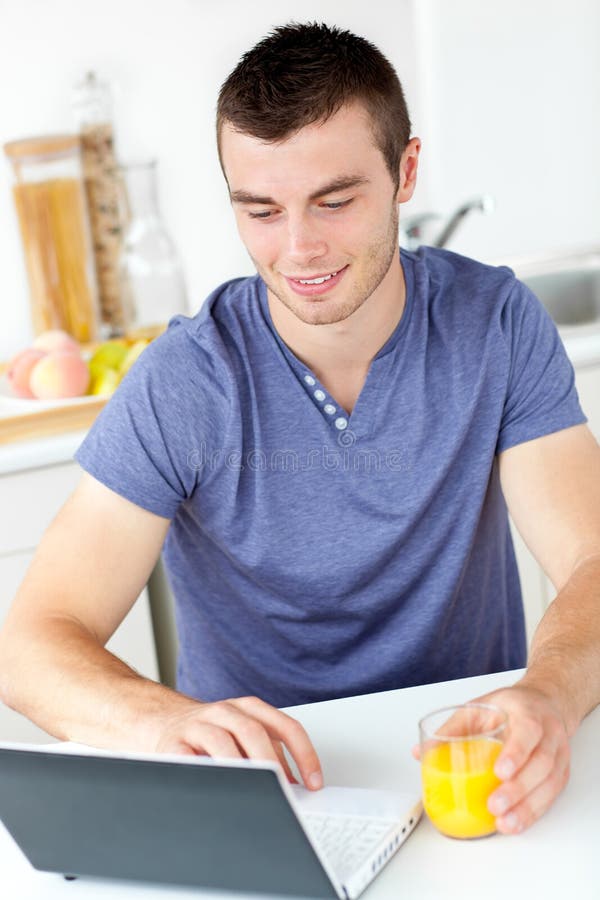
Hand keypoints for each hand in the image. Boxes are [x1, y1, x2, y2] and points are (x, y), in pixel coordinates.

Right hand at [153, 694, 322, 790]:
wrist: (162, 721)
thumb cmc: (211, 733)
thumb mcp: (245, 735)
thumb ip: (272, 752)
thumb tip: (299, 784)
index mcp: (248, 708)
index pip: (284, 726)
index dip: (303, 753)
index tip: (314, 781)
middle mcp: (224, 711)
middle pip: (253, 731)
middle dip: (271, 762)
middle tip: (283, 790)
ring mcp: (197, 724)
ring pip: (221, 741)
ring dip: (239, 768)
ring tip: (253, 792)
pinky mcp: (173, 743)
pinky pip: (188, 758)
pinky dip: (203, 773)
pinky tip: (215, 789)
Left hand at [412, 683, 570, 833]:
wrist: (544, 703)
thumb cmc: (510, 706)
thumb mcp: (478, 707)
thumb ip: (451, 728)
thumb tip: (421, 753)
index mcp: (527, 712)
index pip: (527, 731)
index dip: (516, 752)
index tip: (499, 771)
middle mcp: (548, 733)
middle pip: (540, 763)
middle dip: (518, 789)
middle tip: (495, 804)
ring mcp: (557, 754)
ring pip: (549, 783)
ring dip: (527, 807)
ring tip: (504, 822)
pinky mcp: (560, 773)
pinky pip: (551, 796)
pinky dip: (533, 813)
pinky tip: (515, 823)